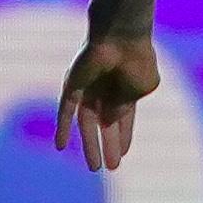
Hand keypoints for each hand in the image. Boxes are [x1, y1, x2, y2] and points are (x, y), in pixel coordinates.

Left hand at [55, 27, 159, 169]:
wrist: (122, 34)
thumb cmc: (137, 58)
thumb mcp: (142, 88)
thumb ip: (125, 108)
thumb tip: (110, 121)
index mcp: (125, 89)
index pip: (123, 118)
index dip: (124, 136)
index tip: (123, 154)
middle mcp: (106, 89)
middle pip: (105, 124)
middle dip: (107, 145)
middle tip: (112, 168)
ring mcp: (88, 87)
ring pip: (86, 122)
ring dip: (90, 144)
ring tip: (95, 168)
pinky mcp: (73, 84)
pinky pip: (65, 109)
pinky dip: (63, 127)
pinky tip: (61, 146)